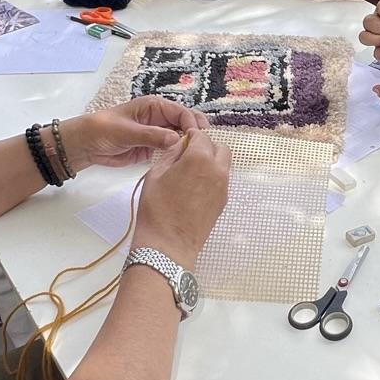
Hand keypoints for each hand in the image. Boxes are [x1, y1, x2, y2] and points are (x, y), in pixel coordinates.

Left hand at [61, 98, 210, 170]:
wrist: (86, 146)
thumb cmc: (103, 129)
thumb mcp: (127, 131)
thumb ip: (151, 135)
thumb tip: (176, 140)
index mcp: (155, 106)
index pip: (181, 112)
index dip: (192, 123)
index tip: (198, 138)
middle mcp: (160, 119)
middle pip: (185, 125)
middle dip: (195, 134)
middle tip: (206, 149)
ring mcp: (158, 135)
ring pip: (180, 139)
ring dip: (189, 147)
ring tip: (200, 158)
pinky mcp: (154, 150)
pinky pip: (171, 152)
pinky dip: (179, 156)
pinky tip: (187, 164)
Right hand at [135, 129, 231, 263]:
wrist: (169, 244)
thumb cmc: (157, 210)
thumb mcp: (156, 173)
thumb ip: (171, 153)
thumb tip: (181, 144)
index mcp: (200, 158)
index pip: (202, 136)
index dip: (191, 136)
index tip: (183, 140)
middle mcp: (217, 170)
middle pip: (220, 147)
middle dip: (206, 146)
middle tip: (188, 154)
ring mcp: (223, 188)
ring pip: (224, 164)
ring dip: (211, 161)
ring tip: (190, 171)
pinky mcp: (223, 202)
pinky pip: (222, 181)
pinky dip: (212, 176)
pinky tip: (195, 187)